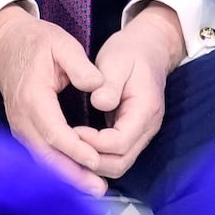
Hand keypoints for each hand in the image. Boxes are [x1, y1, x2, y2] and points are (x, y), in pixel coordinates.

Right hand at [0, 5, 120, 194]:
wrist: (6, 43)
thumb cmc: (37, 43)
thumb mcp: (62, 44)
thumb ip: (81, 65)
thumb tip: (98, 87)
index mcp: (33, 98)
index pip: (54, 132)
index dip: (75, 150)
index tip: (96, 160)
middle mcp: (22, 118)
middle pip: (46, 155)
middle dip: (73, 175)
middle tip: (99, 189)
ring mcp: (19, 126)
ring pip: (42, 160)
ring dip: (66, 177)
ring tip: (93, 189)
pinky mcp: (22, 130)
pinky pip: (39, 154)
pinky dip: (57, 170)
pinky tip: (77, 178)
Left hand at [81, 4, 186, 176]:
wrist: (148, 49)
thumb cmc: (130, 53)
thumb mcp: (117, 60)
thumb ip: (109, 84)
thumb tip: (99, 103)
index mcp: (145, 110)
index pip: (120, 143)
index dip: (94, 143)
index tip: (72, 131)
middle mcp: (147, 128)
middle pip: (120, 163)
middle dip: (91, 160)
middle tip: (66, 145)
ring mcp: (141, 134)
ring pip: (117, 165)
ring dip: (92, 162)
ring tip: (69, 148)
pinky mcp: (131, 135)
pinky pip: (114, 157)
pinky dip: (95, 157)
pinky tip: (77, 146)